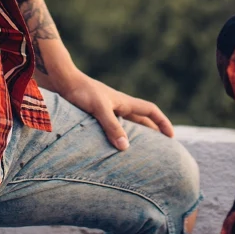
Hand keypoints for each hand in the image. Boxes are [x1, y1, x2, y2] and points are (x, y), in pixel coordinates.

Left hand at [50, 70, 174, 150]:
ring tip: (139, 152)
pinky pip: (113, 126)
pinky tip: (112, 146)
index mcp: (124, 102)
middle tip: (161, 149)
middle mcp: (118, 105)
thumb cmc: (81, 91)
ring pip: (128, 123)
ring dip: (136, 134)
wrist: (63, 81)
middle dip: (153, 132)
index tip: (171, 137)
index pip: (151, 110)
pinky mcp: (95, 112)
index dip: (163, 123)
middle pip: (142, 118)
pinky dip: (118, 136)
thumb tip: (126, 147)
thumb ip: (112, 126)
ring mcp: (107, 108)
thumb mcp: (98, 108)